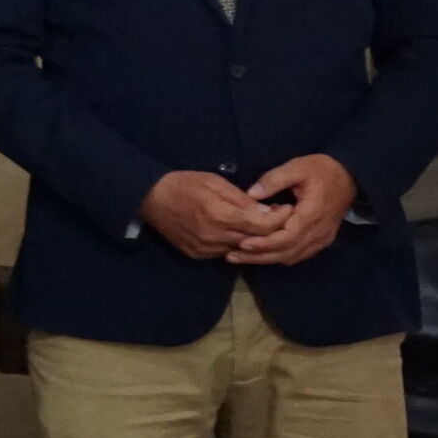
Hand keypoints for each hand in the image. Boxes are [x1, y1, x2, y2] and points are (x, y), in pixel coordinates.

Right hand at [138, 170, 284, 260]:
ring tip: (256, 224)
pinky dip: (233, 243)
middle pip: (255, 240)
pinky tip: (232, 231)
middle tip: (278, 216)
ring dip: (252, 238)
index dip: (280, 218)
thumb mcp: (215, 182)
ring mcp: (205, 248)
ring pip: (241, 249)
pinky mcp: (197, 255)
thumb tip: (268, 211)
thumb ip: (242, 199)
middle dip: (270, 229)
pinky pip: (223, 252)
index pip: (262, 225)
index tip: (287, 209)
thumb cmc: (184, 184)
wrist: (150, 199)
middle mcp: (214, 236)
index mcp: (220, 214)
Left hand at [228, 154, 357, 265]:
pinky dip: (280, 256)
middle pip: (287, 252)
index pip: (287, 237)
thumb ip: (274, 179)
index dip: (264, 243)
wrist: (349, 175)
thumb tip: (251, 193)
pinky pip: (299, 254)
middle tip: (232, 256)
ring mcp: (323, 238)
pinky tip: (262, 254)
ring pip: (292, 257)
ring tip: (241, 257)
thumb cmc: (321, 170)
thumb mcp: (297, 167)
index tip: (242, 244)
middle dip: (259, 256)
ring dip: (267, 259)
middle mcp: (319, 231)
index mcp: (313, 214)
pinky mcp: (322, 240)